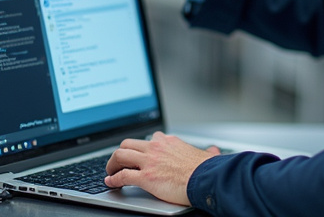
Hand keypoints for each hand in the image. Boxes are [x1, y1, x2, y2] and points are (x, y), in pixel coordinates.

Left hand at [104, 131, 219, 206]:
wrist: (205, 178)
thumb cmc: (207, 169)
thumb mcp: (207, 155)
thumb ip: (208, 152)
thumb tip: (213, 151)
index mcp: (169, 142)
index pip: (150, 139)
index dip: (142, 147)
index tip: (139, 154)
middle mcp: (156, 148)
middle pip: (128, 144)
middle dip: (120, 153)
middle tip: (118, 162)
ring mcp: (149, 161)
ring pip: (120, 155)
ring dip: (112, 164)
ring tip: (110, 171)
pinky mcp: (145, 177)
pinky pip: (123, 176)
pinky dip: (114, 179)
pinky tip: (111, 182)